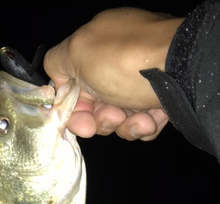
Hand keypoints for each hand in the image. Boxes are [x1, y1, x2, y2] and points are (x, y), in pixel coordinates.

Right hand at [44, 8, 184, 140]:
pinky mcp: (160, 101)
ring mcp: (140, 82)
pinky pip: (140, 124)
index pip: (73, 84)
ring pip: (118, 119)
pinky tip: (150, 118)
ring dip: (123, 125)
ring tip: (135, 116)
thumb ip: (56, 63)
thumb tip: (55, 80)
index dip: (73, 107)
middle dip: (100, 119)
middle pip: (95, 107)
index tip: (79, 121)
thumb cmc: (126, 61)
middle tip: (111, 117)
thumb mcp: (77, 51)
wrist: (180, 73)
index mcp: (97, 46)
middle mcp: (118, 63)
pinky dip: (142, 126)